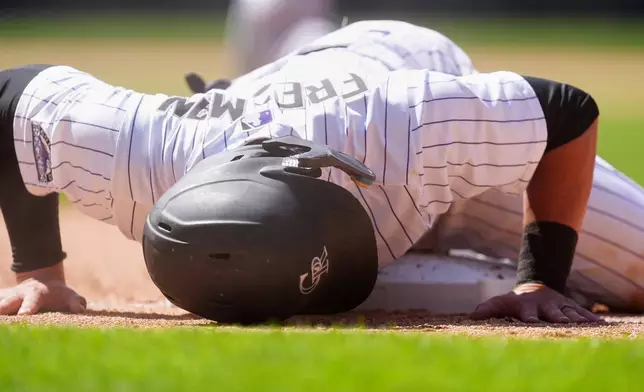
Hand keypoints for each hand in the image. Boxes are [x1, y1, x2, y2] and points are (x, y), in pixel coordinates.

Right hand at [0, 263, 85, 315]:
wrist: (43, 282)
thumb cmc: (59, 294)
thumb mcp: (70, 295)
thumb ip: (75, 302)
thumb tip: (79, 309)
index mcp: (35, 294)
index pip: (31, 301)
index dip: (27, 308)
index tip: (24, 315)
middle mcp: (17, 295)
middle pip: (6, 302)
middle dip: (1, 309)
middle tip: (0, 315)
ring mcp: (5, 297)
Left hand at [470, 282, 603, 323]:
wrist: (535, 287)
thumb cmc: (514, 300)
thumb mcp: (500, 302)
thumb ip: (488, 309)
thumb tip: (471, 317)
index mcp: (527, 307)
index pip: (528, 314)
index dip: (530, 318)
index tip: (532, 323)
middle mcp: (545, 306)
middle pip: (552, 314)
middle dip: (557, 319)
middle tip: (563, 324)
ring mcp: (559, 306)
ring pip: (569, 313)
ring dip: (578, 320)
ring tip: (588, 326)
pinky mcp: (570, 307)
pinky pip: (582, 312)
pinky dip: (591, 318)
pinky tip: (602, 325)